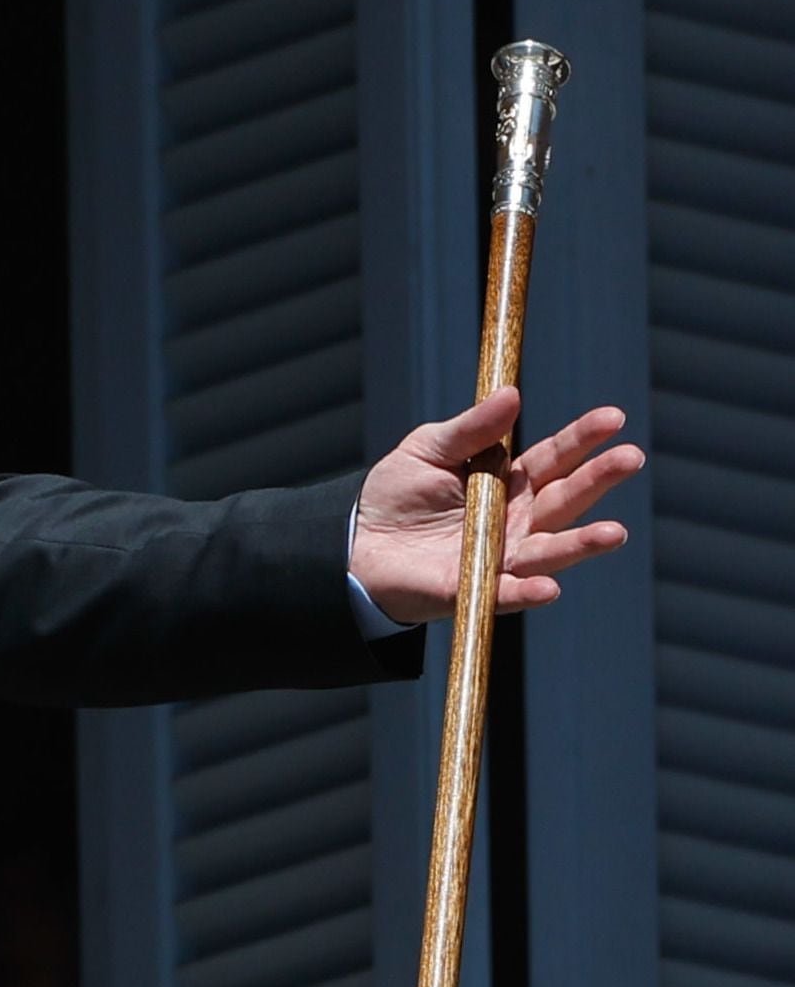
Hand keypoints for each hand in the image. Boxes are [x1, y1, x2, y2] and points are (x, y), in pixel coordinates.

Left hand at [350, 388, 643, 625]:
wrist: (355, 544)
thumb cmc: (396, 493)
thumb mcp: (428, 449)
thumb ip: (470, 429)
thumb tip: (510, 394)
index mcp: (508, 481)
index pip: (554, 458)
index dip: (583, 438)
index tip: (614, 418)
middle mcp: (516, 520)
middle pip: (565, 499)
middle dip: (599, 479)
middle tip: (631, 458)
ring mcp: (501, 556)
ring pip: (550, 550)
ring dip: (582, 544)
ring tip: (615, 533)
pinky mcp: (475, 588)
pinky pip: (507, 593)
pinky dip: (528, 591)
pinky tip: (550, 588)